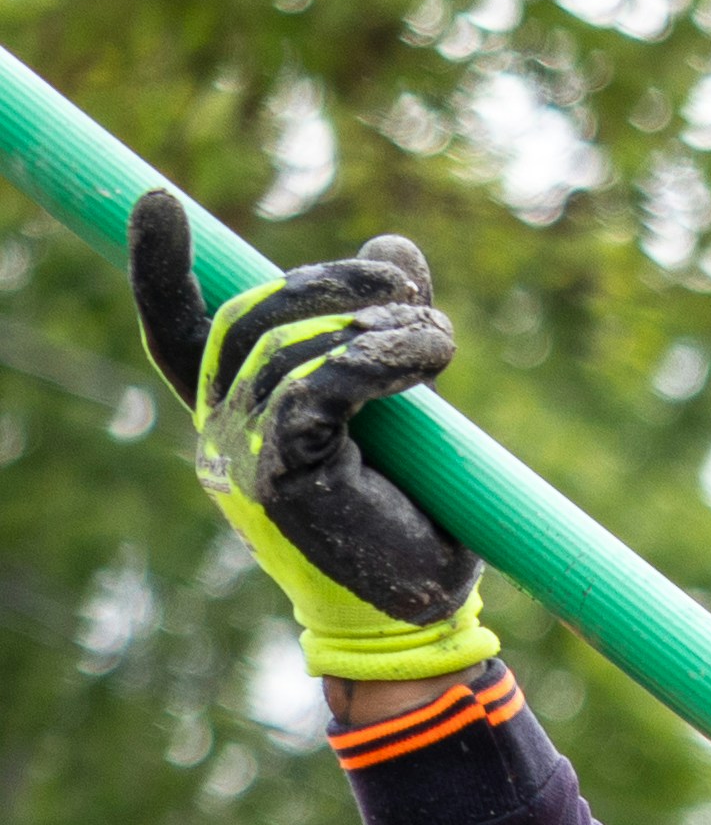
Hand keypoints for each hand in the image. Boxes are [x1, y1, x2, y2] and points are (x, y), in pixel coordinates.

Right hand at [129, 197, 492, 689]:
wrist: (420, 621)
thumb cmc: (408, 521)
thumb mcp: (399, 409)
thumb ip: (386, 327)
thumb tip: (397, 244)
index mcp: (237, 419)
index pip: (176, 334)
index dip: (156, 271)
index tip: (156, 203)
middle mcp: (226, 435)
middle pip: (247, 322)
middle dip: (327, 283)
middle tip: (403, 285)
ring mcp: (250, 460)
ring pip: (289, 350)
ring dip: (375, 324)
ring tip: (440, 338)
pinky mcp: (291, 479)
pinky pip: (321, 389)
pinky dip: (377, 358)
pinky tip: (426, 355)